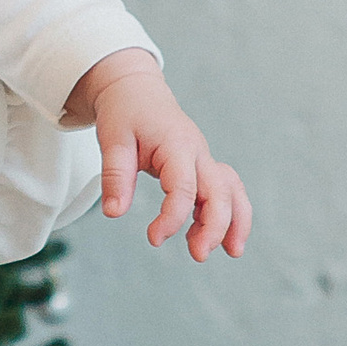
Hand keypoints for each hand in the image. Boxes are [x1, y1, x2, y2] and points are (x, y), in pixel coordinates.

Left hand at [69, 55, 251, 262]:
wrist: (136, 90)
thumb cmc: (125, 113)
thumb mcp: (112, 140)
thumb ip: (115, 176)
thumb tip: (114, 213)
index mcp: (177, 145)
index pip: (184, 188)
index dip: (172, 217)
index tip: (154, 239)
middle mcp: (198, 152)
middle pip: (221, 191)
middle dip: (216, 226)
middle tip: (198, 255)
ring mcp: (204, 159)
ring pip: (232, 191)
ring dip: (234, 222)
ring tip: (232, 253)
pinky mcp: (202, 167)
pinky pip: (225, 192)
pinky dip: (227, 214)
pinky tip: (215, 238)